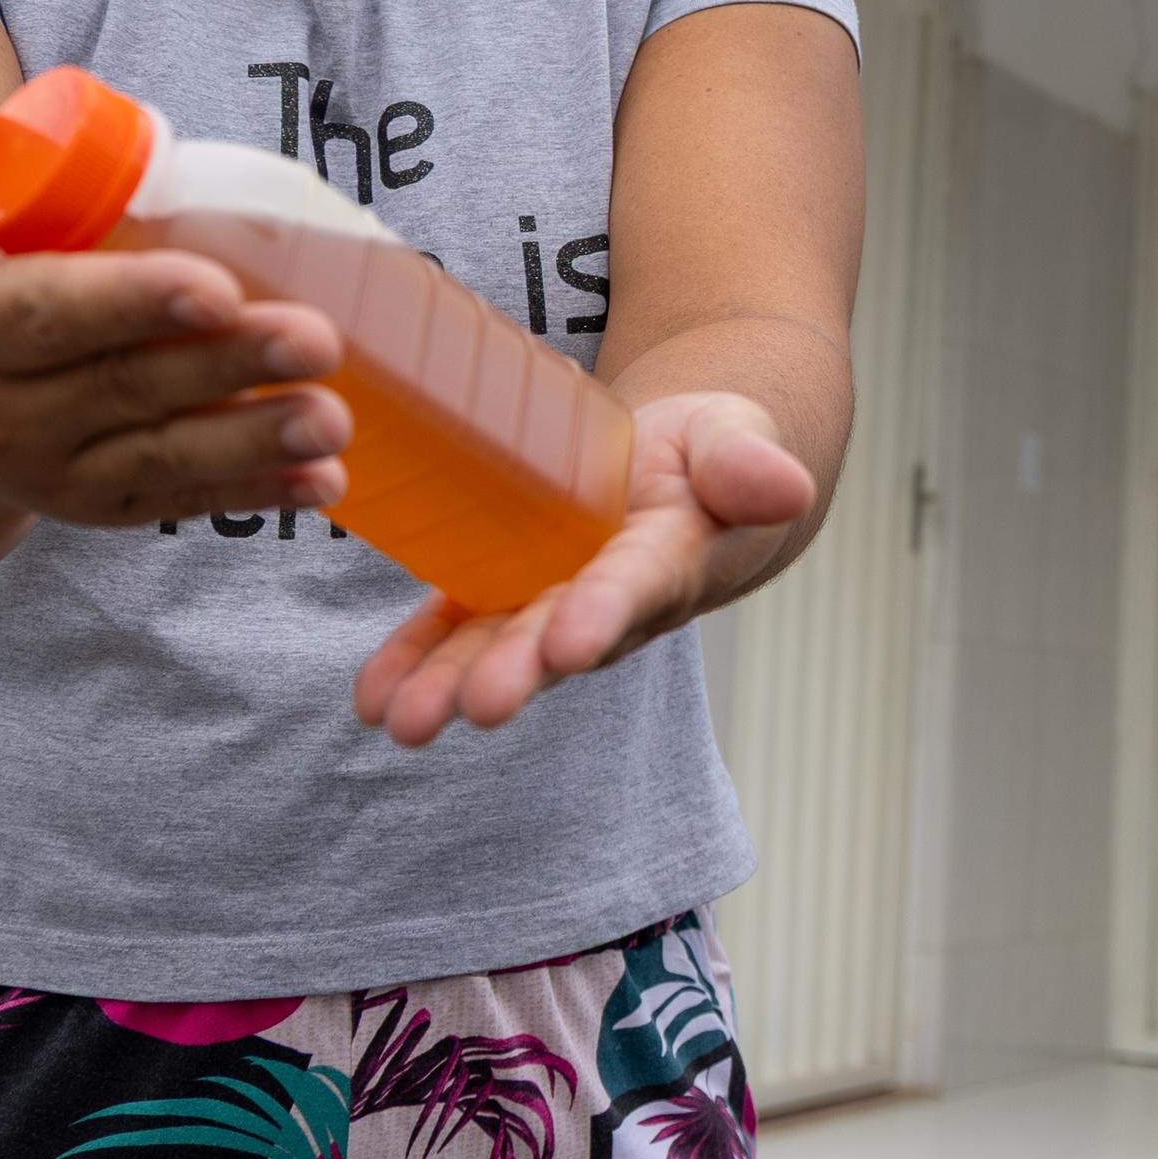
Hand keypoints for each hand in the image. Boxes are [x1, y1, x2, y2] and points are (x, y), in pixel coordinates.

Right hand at [0, 41, 354, 536]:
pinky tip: (322, 478)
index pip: (49, 313)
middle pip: (128, 384)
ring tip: (332, 415)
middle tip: (318, 338)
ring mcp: (49, 474)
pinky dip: (253, 492)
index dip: (132, 300)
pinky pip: (178, 501)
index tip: (215, 283)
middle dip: (227, 363)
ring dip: (254, 439)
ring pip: (162, 454)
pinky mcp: (95, 507)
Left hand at [349, 391, 816, 747]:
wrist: (681, 468)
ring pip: (496, 647)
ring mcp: (549, 603)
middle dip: (516, 672)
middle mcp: (604, 600)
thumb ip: (748, 464)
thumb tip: (786, 487)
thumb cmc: (711, 450)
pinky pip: (454, 626)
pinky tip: (371, 697)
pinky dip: (414, 659)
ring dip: (449, 683)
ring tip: (400, 721)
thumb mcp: (735, 437)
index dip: (603, 614)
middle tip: (477, 706)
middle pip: (556, 640)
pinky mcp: (504, 589)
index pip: (635, 589)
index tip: (570, 642)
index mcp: (668, 559)